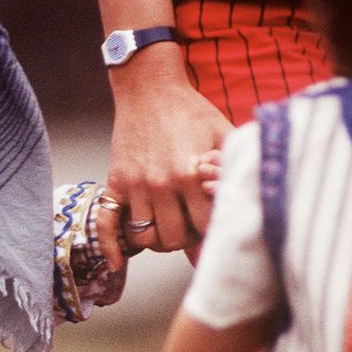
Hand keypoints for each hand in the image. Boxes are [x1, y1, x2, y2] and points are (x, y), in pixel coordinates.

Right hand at [103, 70, 231, 270]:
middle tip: (190, 226)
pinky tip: (119, 264)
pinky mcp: (115, 182)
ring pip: (146, 238)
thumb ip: (233, 168)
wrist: (149, 87)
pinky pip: (107, 224)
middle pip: (174, 238)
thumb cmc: (190, 111)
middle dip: (185, 237)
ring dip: (158, 239)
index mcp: (191, 173)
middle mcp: (161, 183)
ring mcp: (134, 185)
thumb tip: (244, 200)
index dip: (212, 230)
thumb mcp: (223, 133)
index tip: (213, 224)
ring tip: (167, 227)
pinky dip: (111, 248)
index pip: (205, 227)